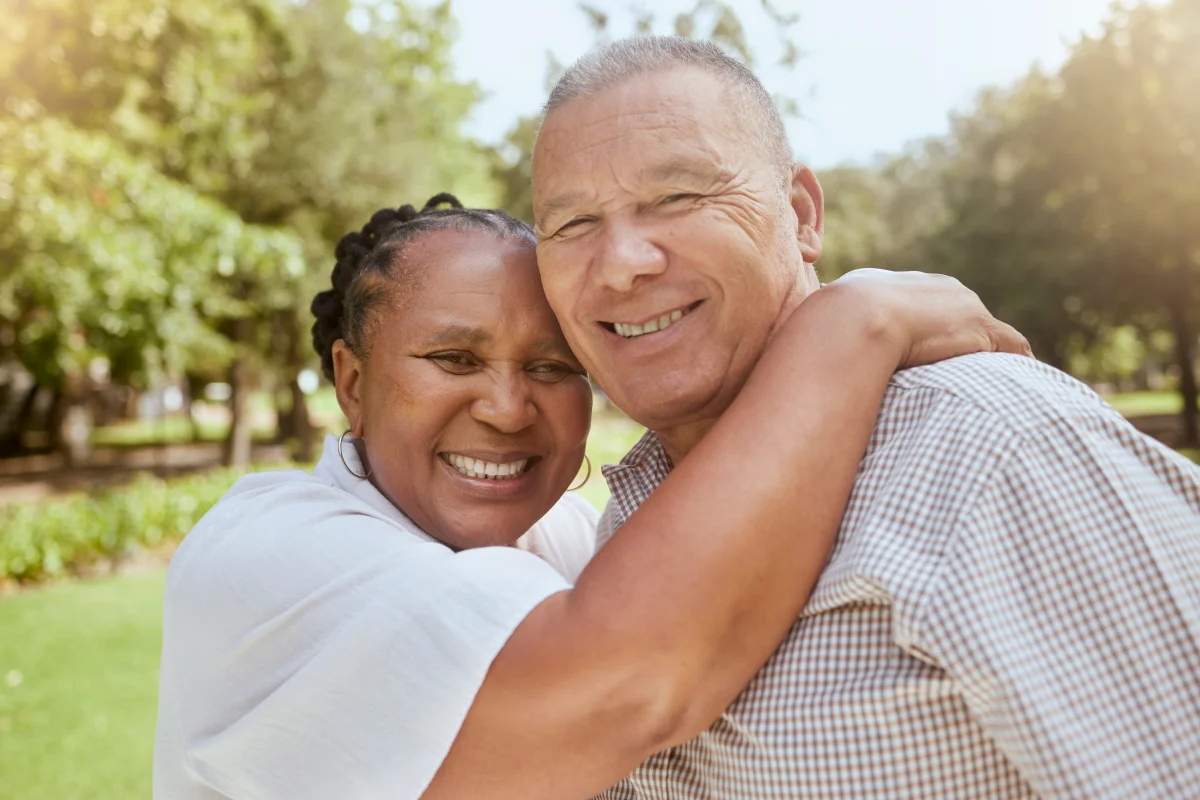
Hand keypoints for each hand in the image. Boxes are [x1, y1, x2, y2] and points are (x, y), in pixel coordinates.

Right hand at [815, 269, 1031, 368]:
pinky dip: (1015, 362)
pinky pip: (1010, 345)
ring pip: (988, 330)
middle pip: (959, 311)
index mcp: (898, 284)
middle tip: (962, 369)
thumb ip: (822, 333)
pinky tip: (1018, 383)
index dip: (925, 328)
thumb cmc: (826, 327)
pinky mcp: (980, 329)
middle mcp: (935, 287)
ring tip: (996, 382)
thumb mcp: (822, 325)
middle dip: (961, 337)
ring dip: (990, 353)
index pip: (922, 304)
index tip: (925, 350)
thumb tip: (794, 351)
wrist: (854, 319)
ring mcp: (961, 306)